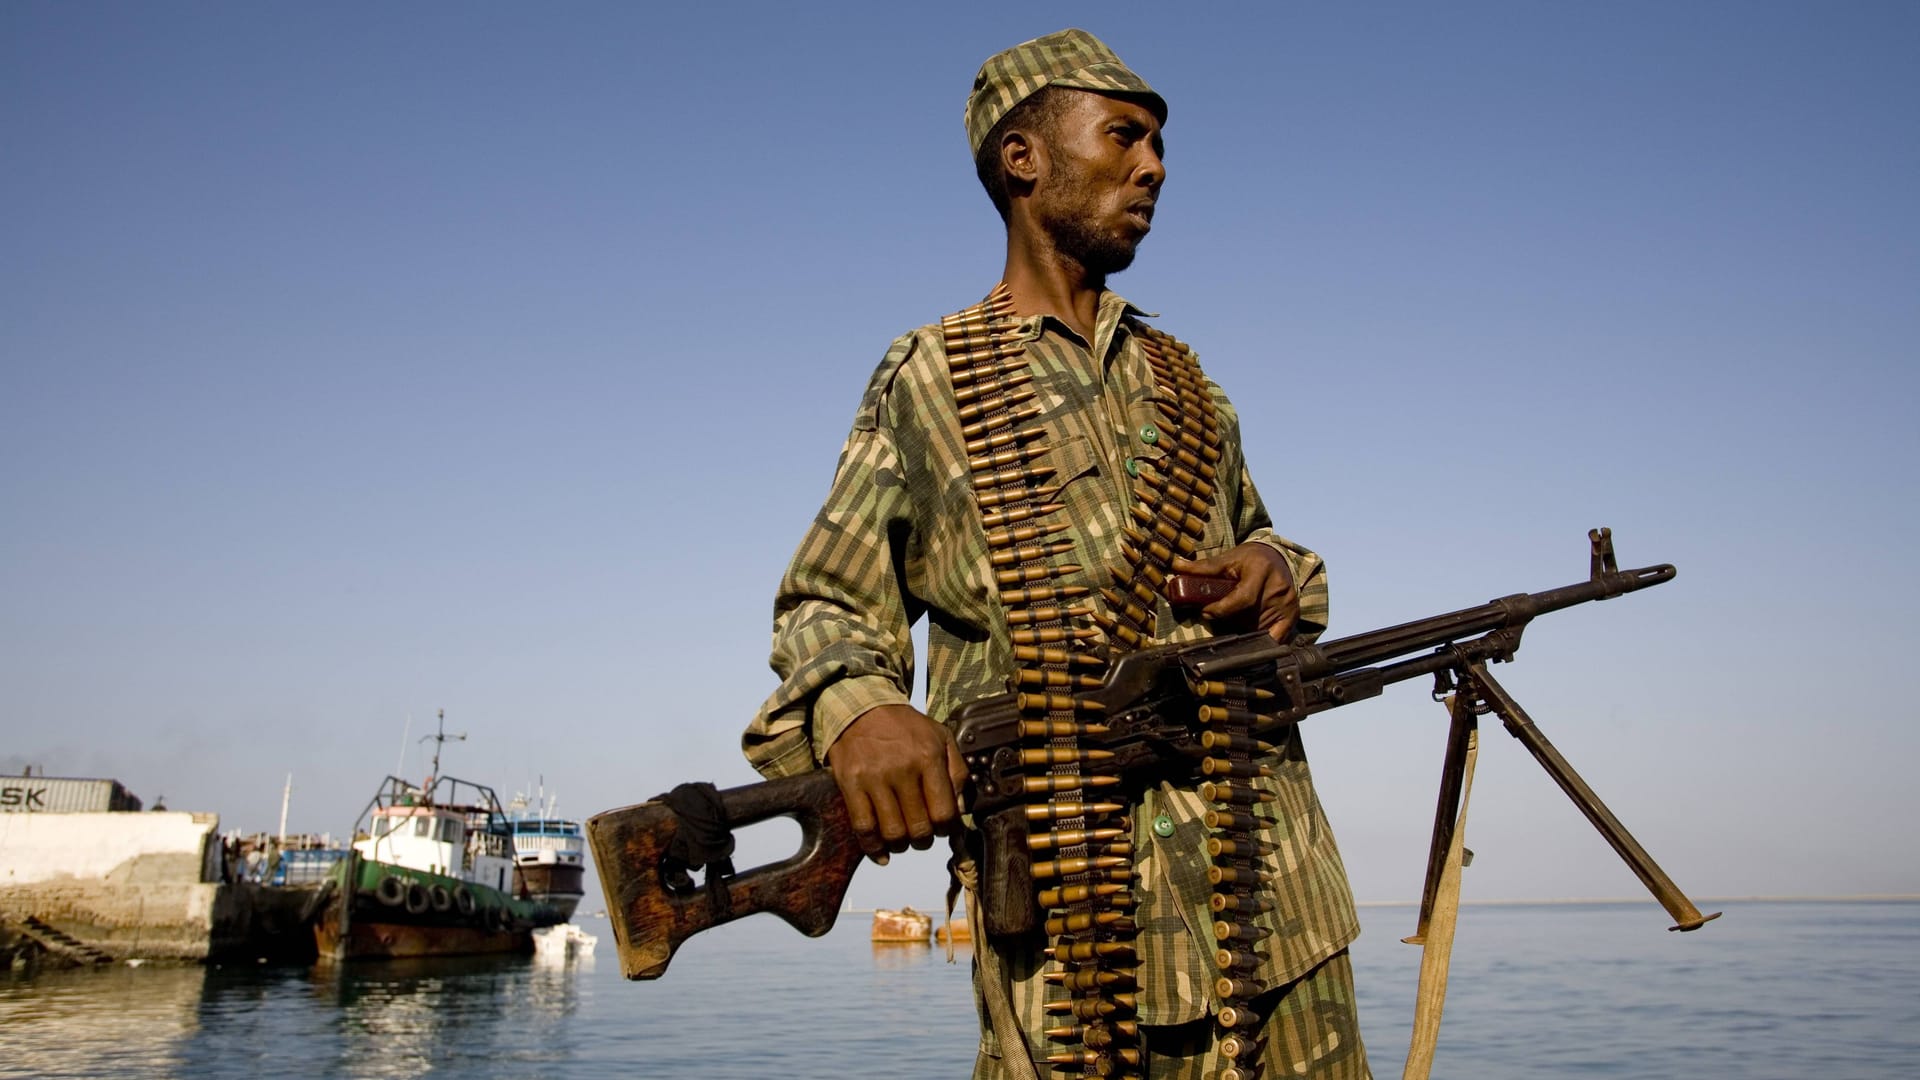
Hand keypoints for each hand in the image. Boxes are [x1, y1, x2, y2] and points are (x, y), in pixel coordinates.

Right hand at [824, 703, 969, 862]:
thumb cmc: (904, 727)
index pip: (944, 813)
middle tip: (922, 834)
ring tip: (902, 838)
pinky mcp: (850, 783)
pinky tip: (882, 852)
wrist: (861, 707)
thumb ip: (957, 771)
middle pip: (919, 829)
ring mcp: (874, 777)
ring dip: (901, 845)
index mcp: (929, 757)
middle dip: (924, 839)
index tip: (943, 828)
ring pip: (892, 833)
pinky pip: (863, 827)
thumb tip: (960, 809)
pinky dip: (873, 848)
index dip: (947, 829)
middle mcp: (902, 768)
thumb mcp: (941, 737)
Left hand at [1171, 542, 1298, 641]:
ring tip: (1233, 619)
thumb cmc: (1250, 559)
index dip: (1221, 609)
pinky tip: (1247, 634)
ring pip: (1257, 628)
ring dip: (1241, 629)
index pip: (1242, 598)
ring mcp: (1288, 604)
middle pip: (1248, 617)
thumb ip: (1204, 567)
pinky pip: (1273, 637)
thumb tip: (1175, 566)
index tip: (1205, 611)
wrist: (1277, 558)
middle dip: (1228, 621)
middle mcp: (1279, 588)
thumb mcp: (1228, 558)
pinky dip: (1258, 638)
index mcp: (1261, 570)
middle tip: (1216, 617)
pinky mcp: (1293, 616)